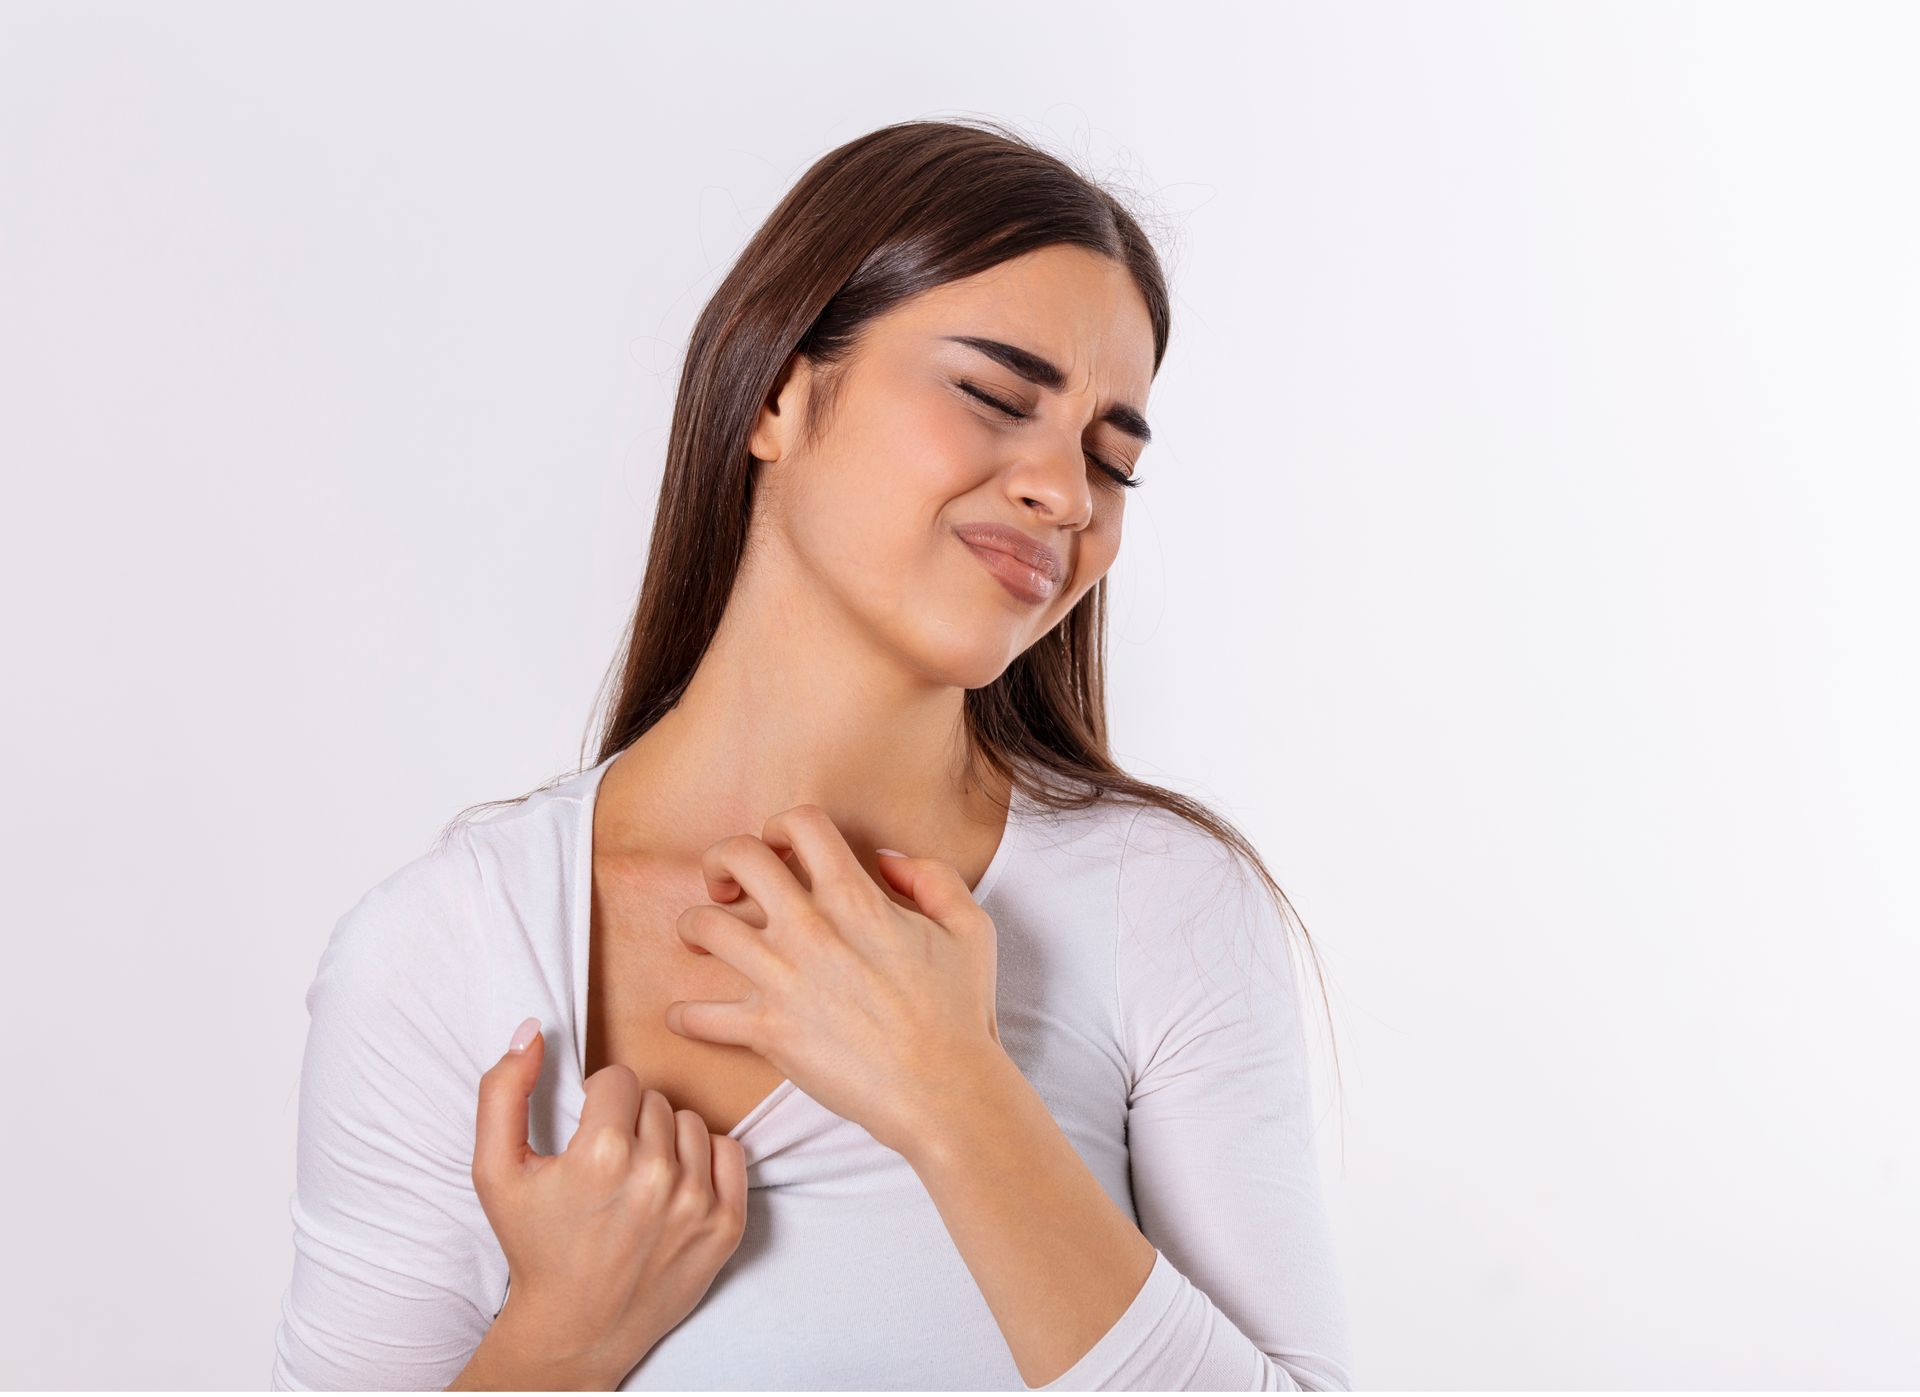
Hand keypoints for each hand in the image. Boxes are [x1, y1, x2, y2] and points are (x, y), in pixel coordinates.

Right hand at [468, 1020, 749, 1387]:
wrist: (575, 1329)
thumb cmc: (535, 1247)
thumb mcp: (496, 1171)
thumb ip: (502, 1092)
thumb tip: (532, 1031)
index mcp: (600, 1155)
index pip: (618, 1079)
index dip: (597, 1102)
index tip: (587, 1133)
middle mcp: (655, 1176)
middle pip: (654, 1099)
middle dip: (630, 1120)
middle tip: (609, 1163)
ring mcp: (696, 1203)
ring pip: (691, 1122)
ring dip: (666, 1139)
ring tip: (638, 1177)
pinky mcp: (726, 1226)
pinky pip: (730, 1151)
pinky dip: (704, 1162)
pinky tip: (673, 1186)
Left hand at [663, 804, 1005, 1156]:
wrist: (943, 1090)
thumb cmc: (959, 1012)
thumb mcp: (968, 927)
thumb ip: (931, 878)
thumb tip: (885, 860)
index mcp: (855, 898)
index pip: (799, 823)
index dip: (782, 826)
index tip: (782, 850)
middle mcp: (809, 929)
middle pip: (737, 857)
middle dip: (721, 861)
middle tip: (727, 885)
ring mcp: (782, 979)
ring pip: (702, 925)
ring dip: (695, 926)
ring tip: (703, 939)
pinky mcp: (766, 1031)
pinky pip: (698, 1016)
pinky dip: (686, 1016)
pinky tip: (689, 1015)